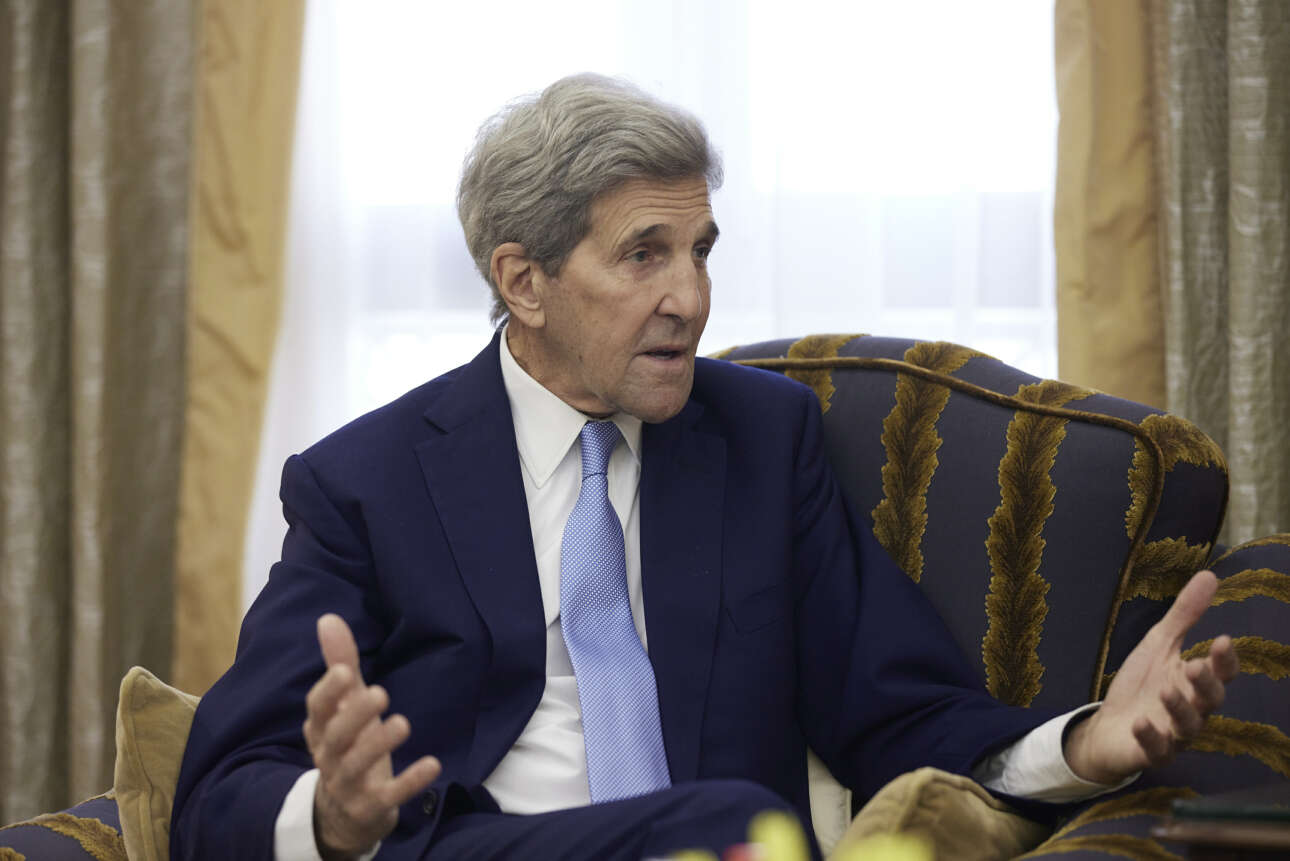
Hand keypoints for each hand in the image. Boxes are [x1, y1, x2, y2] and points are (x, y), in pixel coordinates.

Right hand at [303, 614, 440, 859]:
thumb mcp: (345, 706)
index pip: (317, 710)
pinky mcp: (371, 807)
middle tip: (380, 693)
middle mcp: (328, 757)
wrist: (344, 813)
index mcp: (320, 729)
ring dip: (378, 745)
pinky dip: (409, 782)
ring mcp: (347, 785)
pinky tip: (433, 764)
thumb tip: (328, 618)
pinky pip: (388, 796)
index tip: (344, 671)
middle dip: (355, 715)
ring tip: (403, 723)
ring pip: (356, 767)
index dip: (328, 691)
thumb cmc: (348, 744)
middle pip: (335, 737)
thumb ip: (340, 664)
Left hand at [1064, 570, 1239, 783]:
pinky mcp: (1151, 752)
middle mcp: (1191, 709)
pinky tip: (1141, 722)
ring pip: (1188, 727)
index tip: (1223, 639)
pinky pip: (1157, 750)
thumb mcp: (1159, 644)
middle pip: (1210, 701)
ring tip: (1166, 691)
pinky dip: (1151, 737)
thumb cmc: (1142, 684)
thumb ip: (1184, 615)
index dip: (1225, 660)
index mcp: (1194, 681)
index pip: (1221, 673)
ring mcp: (1173, 733)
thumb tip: (1210, 574)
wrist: (1110, 725)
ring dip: (1179, 709)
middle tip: (1196, 666)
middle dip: (1206, 685)